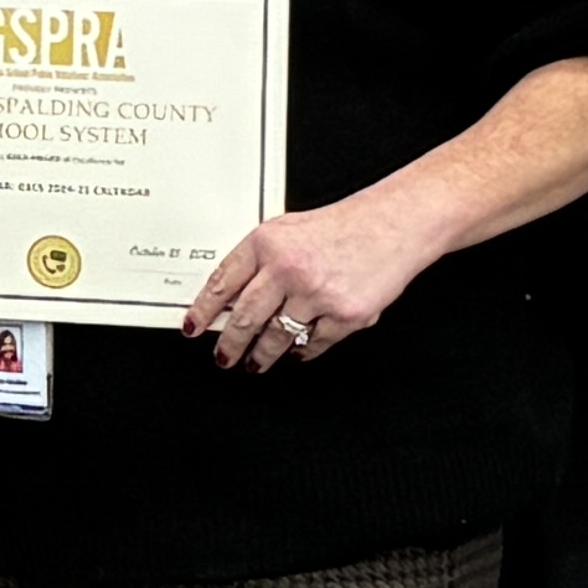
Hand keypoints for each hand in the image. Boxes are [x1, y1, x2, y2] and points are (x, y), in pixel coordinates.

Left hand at [185, 189, 448, 372]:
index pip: (222, 282)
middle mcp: (289, 268)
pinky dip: (302, 352)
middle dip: (230, 344)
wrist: (394, 224)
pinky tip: (296, 352)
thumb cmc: (343, 226)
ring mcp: (317, 294)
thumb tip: (229, 298)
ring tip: (255, 362)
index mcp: (268, 242)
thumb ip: (260, 260)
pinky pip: (313, 344)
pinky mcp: (345, 315)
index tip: (193, 327)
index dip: (203, 310)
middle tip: (224, 356)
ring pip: (276, 338)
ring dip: (262, 356)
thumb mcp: (289, 229)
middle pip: (245, 319)